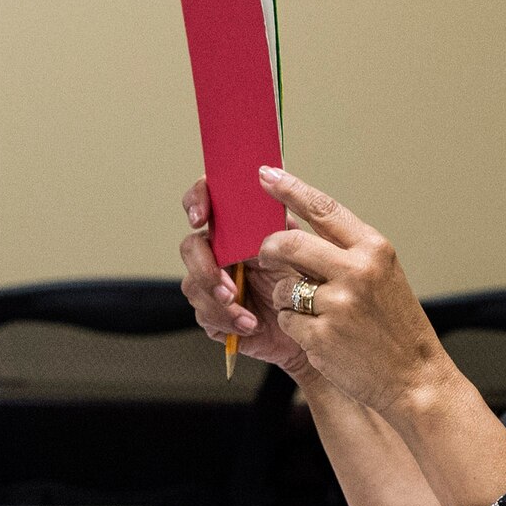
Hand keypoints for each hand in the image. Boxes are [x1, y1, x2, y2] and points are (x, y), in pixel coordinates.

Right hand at [178, 177, 315, 379]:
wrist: (315, 326)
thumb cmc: (309, 284)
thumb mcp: (301, 247)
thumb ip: (280, 218)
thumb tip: (271, 178)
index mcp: (240, 230)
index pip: (207, 201)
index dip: (197, 200)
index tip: (200, 216)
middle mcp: (223, 254)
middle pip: (191, 247)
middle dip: (203, 267)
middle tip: (228, 287)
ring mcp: (215, 284)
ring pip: (192, 285)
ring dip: (217, 300)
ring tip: (247, 315)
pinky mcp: (215, 315)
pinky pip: (204, 315)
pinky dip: (227, 320)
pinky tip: (250, 324)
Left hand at [255, 166, 451, 415]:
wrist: (417, 379)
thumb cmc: (397, 327)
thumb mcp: (383, 276)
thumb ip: (347, 252)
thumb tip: (299, 229)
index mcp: (373, 249)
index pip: (323, 209)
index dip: (289, 189)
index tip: (265, 175)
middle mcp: (356, 271)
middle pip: (288, 243)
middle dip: (269, 250)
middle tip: (266, 256)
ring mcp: (338, 304)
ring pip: (282, 286)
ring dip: (286, 298)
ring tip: (316, 314)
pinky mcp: (321, 336)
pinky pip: (287, 320)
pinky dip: (296, 328)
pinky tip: (322, 337)